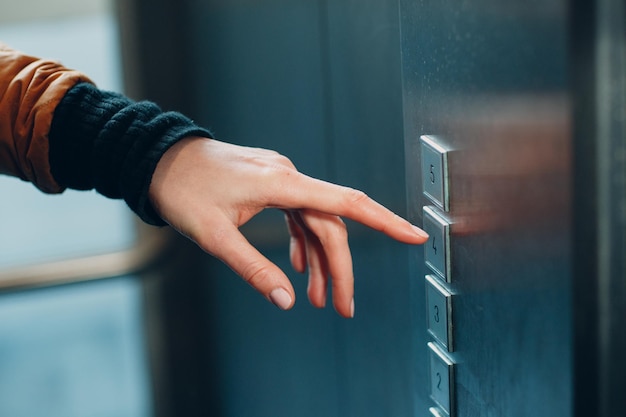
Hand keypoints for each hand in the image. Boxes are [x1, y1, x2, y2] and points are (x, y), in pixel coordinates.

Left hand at [149, 137, 427, 317]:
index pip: (346, 204)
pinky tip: (298, 267)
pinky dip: (302, 243)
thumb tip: (285, 299)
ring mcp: (280, 179)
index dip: (385, 221)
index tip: (414, 235)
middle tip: (342, 307)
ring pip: (315, 223)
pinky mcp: (270, 183)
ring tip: (316, 299)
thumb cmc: (184, 191)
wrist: (160, 160)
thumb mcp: (215, 236)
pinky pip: (298, 215)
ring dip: (319, 261)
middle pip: (331, 226)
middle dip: (340, 269)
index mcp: (281, 183)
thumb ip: (253, 268)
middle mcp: (288, 177)